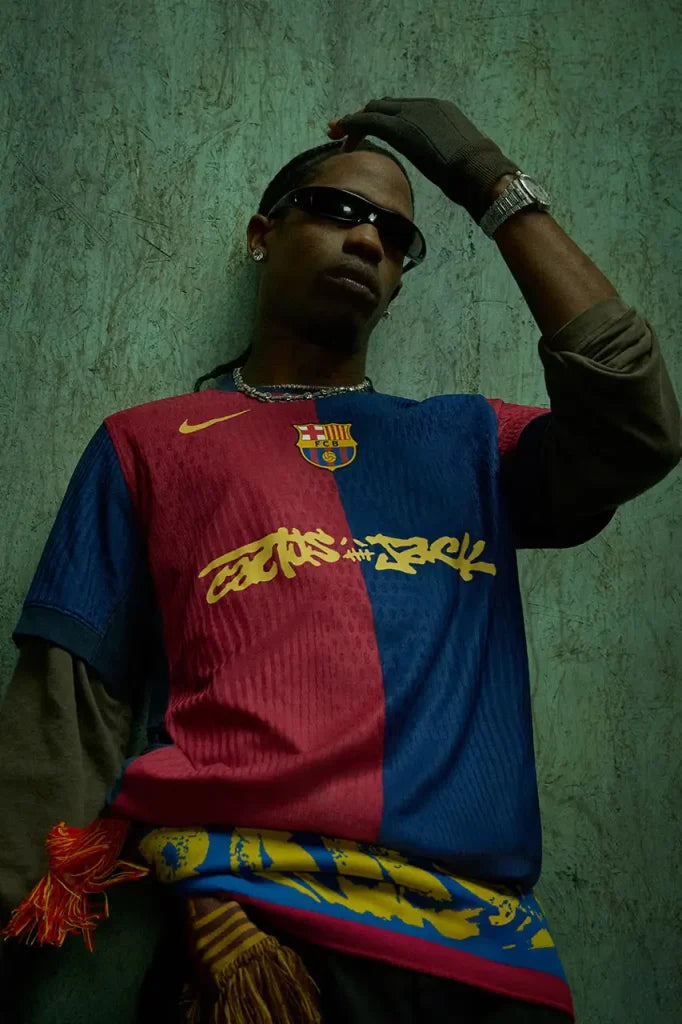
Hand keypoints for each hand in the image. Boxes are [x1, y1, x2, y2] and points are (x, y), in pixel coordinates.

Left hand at [327, 97, 518, 222]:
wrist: (478, 169)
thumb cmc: (473, 174)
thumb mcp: (456, 159)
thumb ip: (443, 156)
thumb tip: (444, 169)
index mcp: (438, 110)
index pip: (402, 109)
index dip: (382, 119)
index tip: (370, 131)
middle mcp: (423, 105)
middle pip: (384, 105)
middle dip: (362, 118)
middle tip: (343, 132)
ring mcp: (412, 113)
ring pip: (373, 110)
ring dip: (354, 123)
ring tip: (337, 135)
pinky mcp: (400, 126)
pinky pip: (368, 121)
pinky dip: (353, 127)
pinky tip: (342, 138)